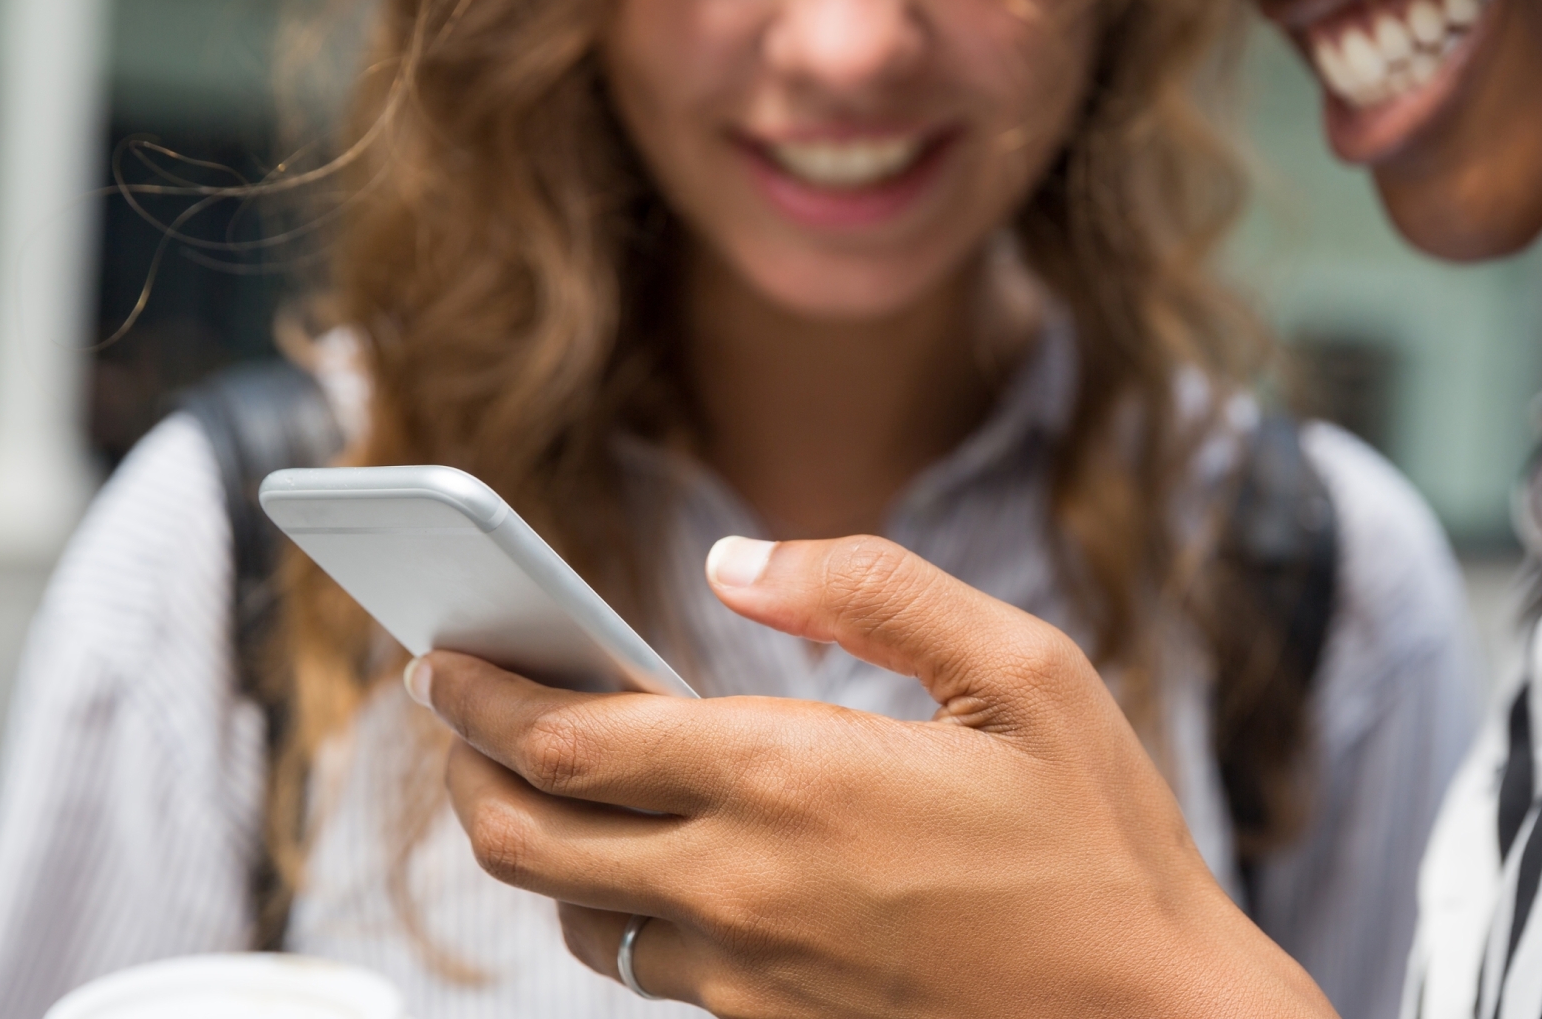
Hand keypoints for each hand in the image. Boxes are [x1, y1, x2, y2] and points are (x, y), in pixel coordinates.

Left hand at [415, 534, 1333, 1018]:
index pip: (565, 740)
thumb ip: (871, 590)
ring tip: (553, 784)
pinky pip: (654, 970)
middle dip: (469, 772)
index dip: (480, 694)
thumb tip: (736, 564)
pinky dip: (626, 907)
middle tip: (460, 715)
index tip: (440, 657)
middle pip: (528, 840)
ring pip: (578, 916)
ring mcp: (750, 979)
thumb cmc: (1102, 842)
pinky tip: (666, 859)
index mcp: (792, 779)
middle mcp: (743, 889)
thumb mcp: (1023, 670)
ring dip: (544, 845)